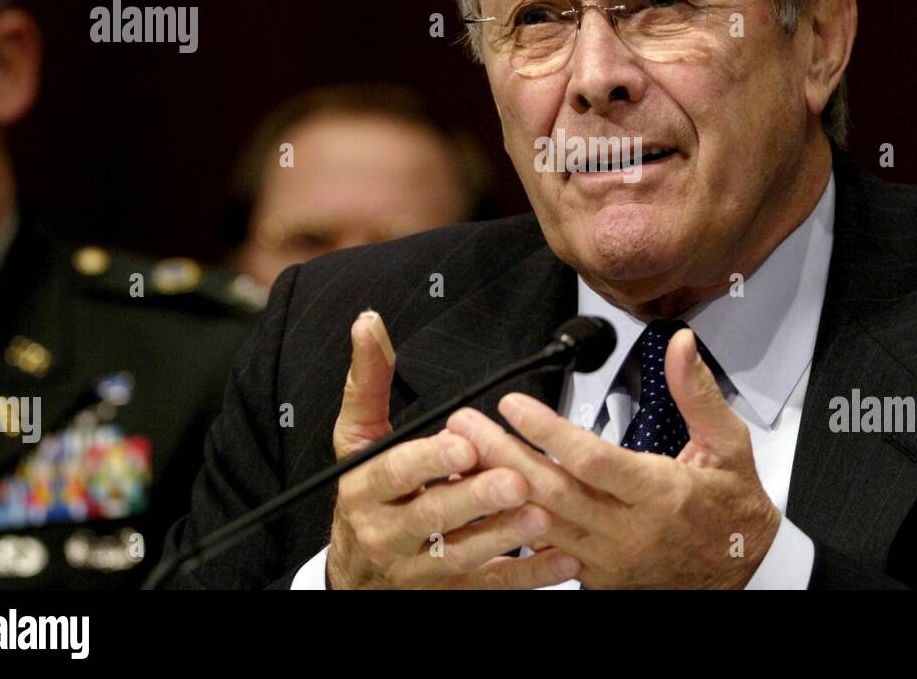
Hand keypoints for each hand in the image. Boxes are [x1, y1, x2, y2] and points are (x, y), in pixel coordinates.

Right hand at [326, 310, 580, 588]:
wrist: (357, 571)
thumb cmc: (367, 492)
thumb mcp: (355, 437)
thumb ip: (369, 381)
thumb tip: (369, 323)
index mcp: (366, 487)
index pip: (395, 472)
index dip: (430, 459)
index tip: (463, 443)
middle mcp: (388, 532)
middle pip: (431, 517)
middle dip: (475, 498)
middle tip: (515, 480)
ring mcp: (419, 568)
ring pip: (462, 556)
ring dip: (504, 536)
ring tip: (542, 517)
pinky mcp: (449, 592)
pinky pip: (490, 586)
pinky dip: (527, 575)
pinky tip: (561, 558)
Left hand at [447, 328, 780, 588]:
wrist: (744, 572)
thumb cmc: (733, 508)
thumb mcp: (730, 444)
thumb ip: (698, 392)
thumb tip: (681, 344)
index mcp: (661, 493)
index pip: (593, 461)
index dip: (548, 431)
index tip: (513, 404)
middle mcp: (630, 530)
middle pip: (553, 491)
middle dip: (502, 455)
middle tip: (465, 425)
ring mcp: (610, 560)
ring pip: (540, 524)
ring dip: (497, 490)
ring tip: (462, 457)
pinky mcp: (597, 578)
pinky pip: (545, 554)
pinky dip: (511, 528)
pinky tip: (484, 504)